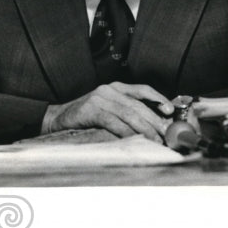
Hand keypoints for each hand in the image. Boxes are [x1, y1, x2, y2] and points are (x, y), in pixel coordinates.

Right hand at [43, 82, 173, 140]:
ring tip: (155, 139)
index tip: (171, 111)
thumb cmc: (84, 118)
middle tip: (167, 133)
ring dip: (145, 128)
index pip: (143, 90)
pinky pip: (114, 121)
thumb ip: (125, 112)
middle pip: (138, 105)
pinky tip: (135, 139)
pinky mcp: (91, 110)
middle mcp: (109, 90)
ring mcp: (99, 99)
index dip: (158, 99)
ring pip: (128, 113)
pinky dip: (126, 131)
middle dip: (156, 120)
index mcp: (115, 88)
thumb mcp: (107, 110)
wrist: (56, 119)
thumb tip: (152, 125)